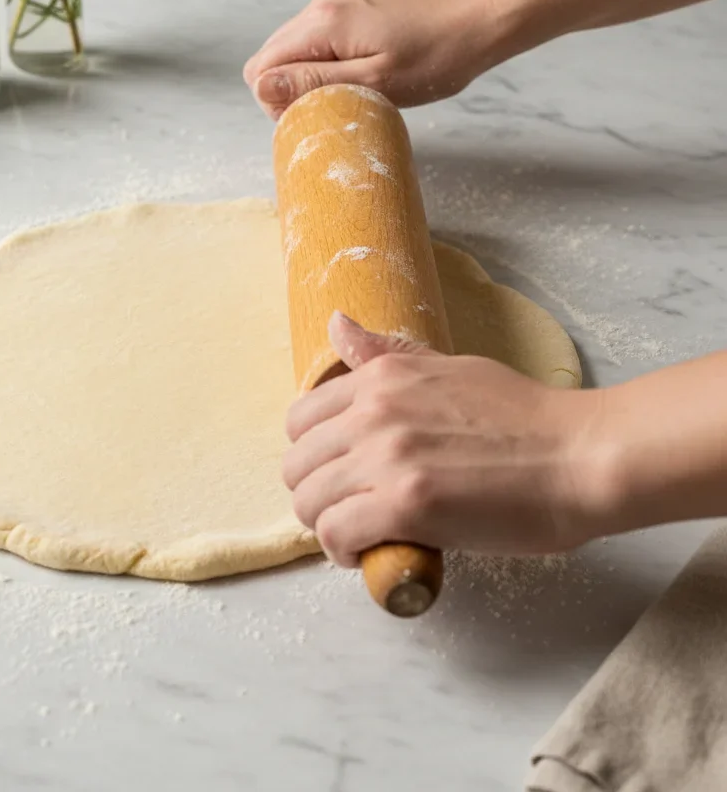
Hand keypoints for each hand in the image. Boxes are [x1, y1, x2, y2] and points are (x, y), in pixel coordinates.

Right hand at [243, 0, 498, 118]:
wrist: (477, 22)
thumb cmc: (435, 59)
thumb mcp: (373, 83)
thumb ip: (313, 83)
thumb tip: (260, 88)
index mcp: (324, 23)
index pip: (261, 68)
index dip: (277, 101)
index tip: (317, 113)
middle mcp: (321, 5)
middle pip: (269, 57)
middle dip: (289, 89)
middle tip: (334, 106)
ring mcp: (334, 1)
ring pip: (290, 49)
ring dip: (307, 77)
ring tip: (349, 89)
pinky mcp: (348, 5)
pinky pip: (313, 40)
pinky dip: (323, 63)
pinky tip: (356, 72)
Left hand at [283, 313, 608, 566]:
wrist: (582, 455)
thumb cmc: (525, 417)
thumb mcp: (448, 366)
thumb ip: (388, 355)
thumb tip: (337, 325)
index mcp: (381, 377)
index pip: (301, 419)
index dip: (316, 455)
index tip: (343, 474)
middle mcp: (374, 411)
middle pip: (297, 464)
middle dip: (317, 493)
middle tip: (351, 510)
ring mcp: (387, 457)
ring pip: (308, 502)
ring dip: (326, 525)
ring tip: (360, 535)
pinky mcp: (405, 504)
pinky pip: (335, 534)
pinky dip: (343, 551)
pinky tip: (370, 554)